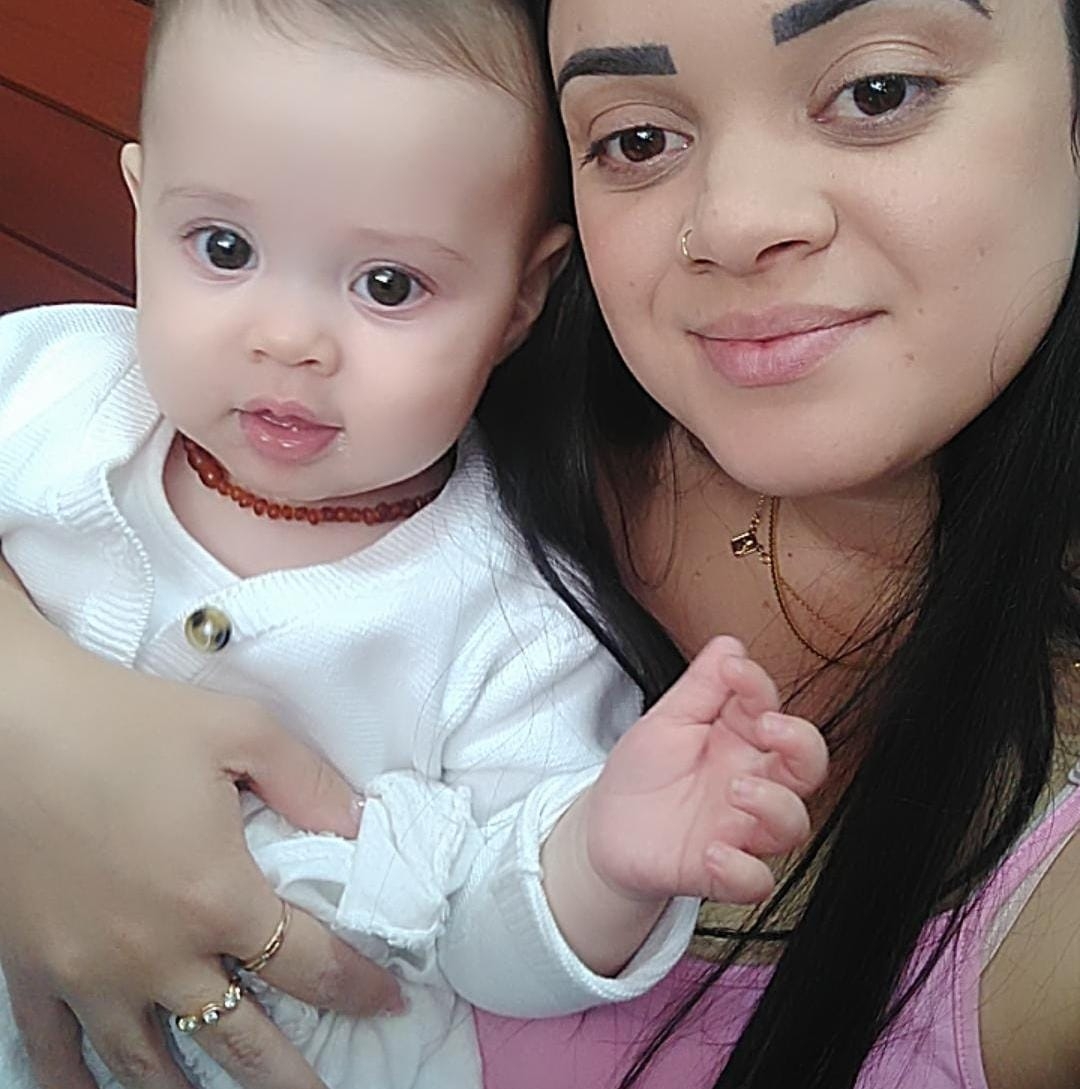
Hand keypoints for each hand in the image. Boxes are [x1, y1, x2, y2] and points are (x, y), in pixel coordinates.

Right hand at [0, 564, 400, 1088]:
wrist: (7, 721)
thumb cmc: (124, 721)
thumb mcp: (240, 731)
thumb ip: (308, 782)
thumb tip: (358, 825)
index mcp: (216, 897)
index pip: (308, 964)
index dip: (356, 986)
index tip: (386, 1001)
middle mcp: (156, 955)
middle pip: (238, 1038)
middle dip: (287, 1075)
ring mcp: (88, 973)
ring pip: (149, 1065)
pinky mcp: (32, 970)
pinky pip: (55, 1053)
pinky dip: (81, 1083)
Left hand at [585, 635, 828, 904]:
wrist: (605, 829)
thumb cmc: (643, 771)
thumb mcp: (666, 720)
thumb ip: (700, 687)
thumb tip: (730, 643)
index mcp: (740, 740)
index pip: (770, 708)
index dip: (760, 686)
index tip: (734, 670)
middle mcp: (752, 782)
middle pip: (807, 767)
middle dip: (802, 744)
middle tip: (769, 728)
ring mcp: (739, 828)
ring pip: (793, 824)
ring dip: (774, 804)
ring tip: (736, 790)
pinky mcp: (721, 872)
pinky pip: (754, 880)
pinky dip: (743, 871)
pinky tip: (713, 852)